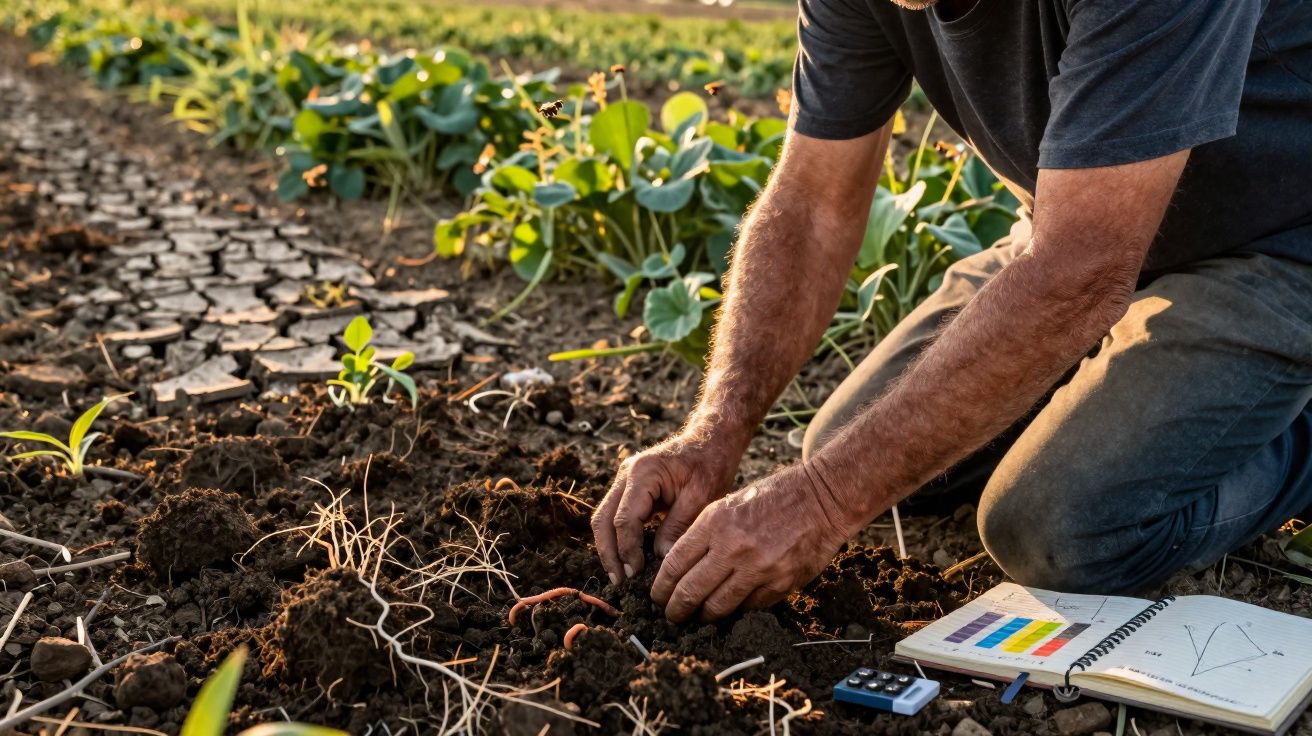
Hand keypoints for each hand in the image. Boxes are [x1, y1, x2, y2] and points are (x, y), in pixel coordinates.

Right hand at [592, 431, 744, 584]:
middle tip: (619, 581)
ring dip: (609, 547)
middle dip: (609, 552)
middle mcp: (626, 474)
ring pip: (604, 518)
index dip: (628, 548)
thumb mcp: (700, 496)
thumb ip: (678, 526)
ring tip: (619, 575)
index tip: (636, 572)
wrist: (711, 441)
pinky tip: (625, 558)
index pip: (625, 518)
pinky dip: (617, 537)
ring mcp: (625, 480)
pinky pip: (615, 515)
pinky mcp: (630, 488)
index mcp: (643, 473)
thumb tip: (661, 559)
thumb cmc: (709, 465)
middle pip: (603, 518)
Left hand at [650, 462, 856, 622]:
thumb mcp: (728, 504)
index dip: (661, 587)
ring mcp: (759, 569)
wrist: (821, 498)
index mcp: (715, 523)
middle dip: (675, 609)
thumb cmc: (772, 497)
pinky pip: (748, 607)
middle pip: (690, 592)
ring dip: (704, 616)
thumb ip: (703, 534)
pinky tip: (732, 606)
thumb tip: (678, 568)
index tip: (657, 597)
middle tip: (671, 615)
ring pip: (718, 607)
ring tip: (699, 616)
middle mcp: (733, 548)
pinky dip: (737, 609)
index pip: (674, 565)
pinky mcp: (780, 584)